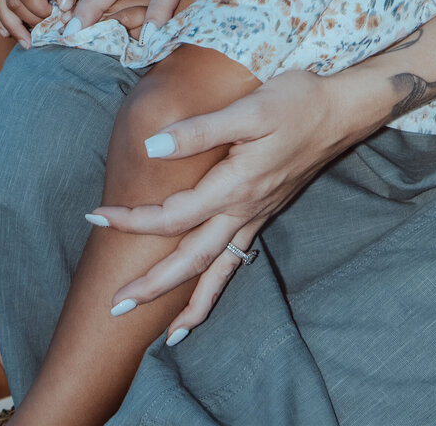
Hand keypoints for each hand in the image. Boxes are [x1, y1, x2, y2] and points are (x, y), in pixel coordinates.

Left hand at [90, 68, 369, 336]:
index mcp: (234, 186)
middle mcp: (244, 211)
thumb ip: (200, 131)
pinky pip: (236, 263)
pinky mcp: (264, 214)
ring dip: (187, 302)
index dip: (131, 220)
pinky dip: (217, 289)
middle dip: (152, 285)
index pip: (172, 216)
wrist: (339, 111)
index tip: (96, 217)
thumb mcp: (248, 109)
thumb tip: (152, 148)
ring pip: (216, 271)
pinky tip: (203, 303)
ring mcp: (255, 217)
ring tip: (163, 335)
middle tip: (114, 304)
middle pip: (190, 259)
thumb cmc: (294, 101)